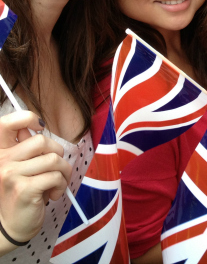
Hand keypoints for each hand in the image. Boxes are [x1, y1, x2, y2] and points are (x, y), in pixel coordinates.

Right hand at [0, 111, 71, 246]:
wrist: (12, 225)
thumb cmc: (21, 192)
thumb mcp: (21, 167)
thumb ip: (25, 147)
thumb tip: (35, 128)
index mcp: (1, 152)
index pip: (8, 123)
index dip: (27, 117)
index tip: (40, 127)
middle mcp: (2, 161)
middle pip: (41, 141)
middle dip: (57, 153)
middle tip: (56, 167)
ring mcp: (11, 175)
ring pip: (53, 159)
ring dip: (63, 172)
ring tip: (57, 182)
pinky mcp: (24, 189)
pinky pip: (55, 176)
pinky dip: (61, 185)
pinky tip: (54, 194)